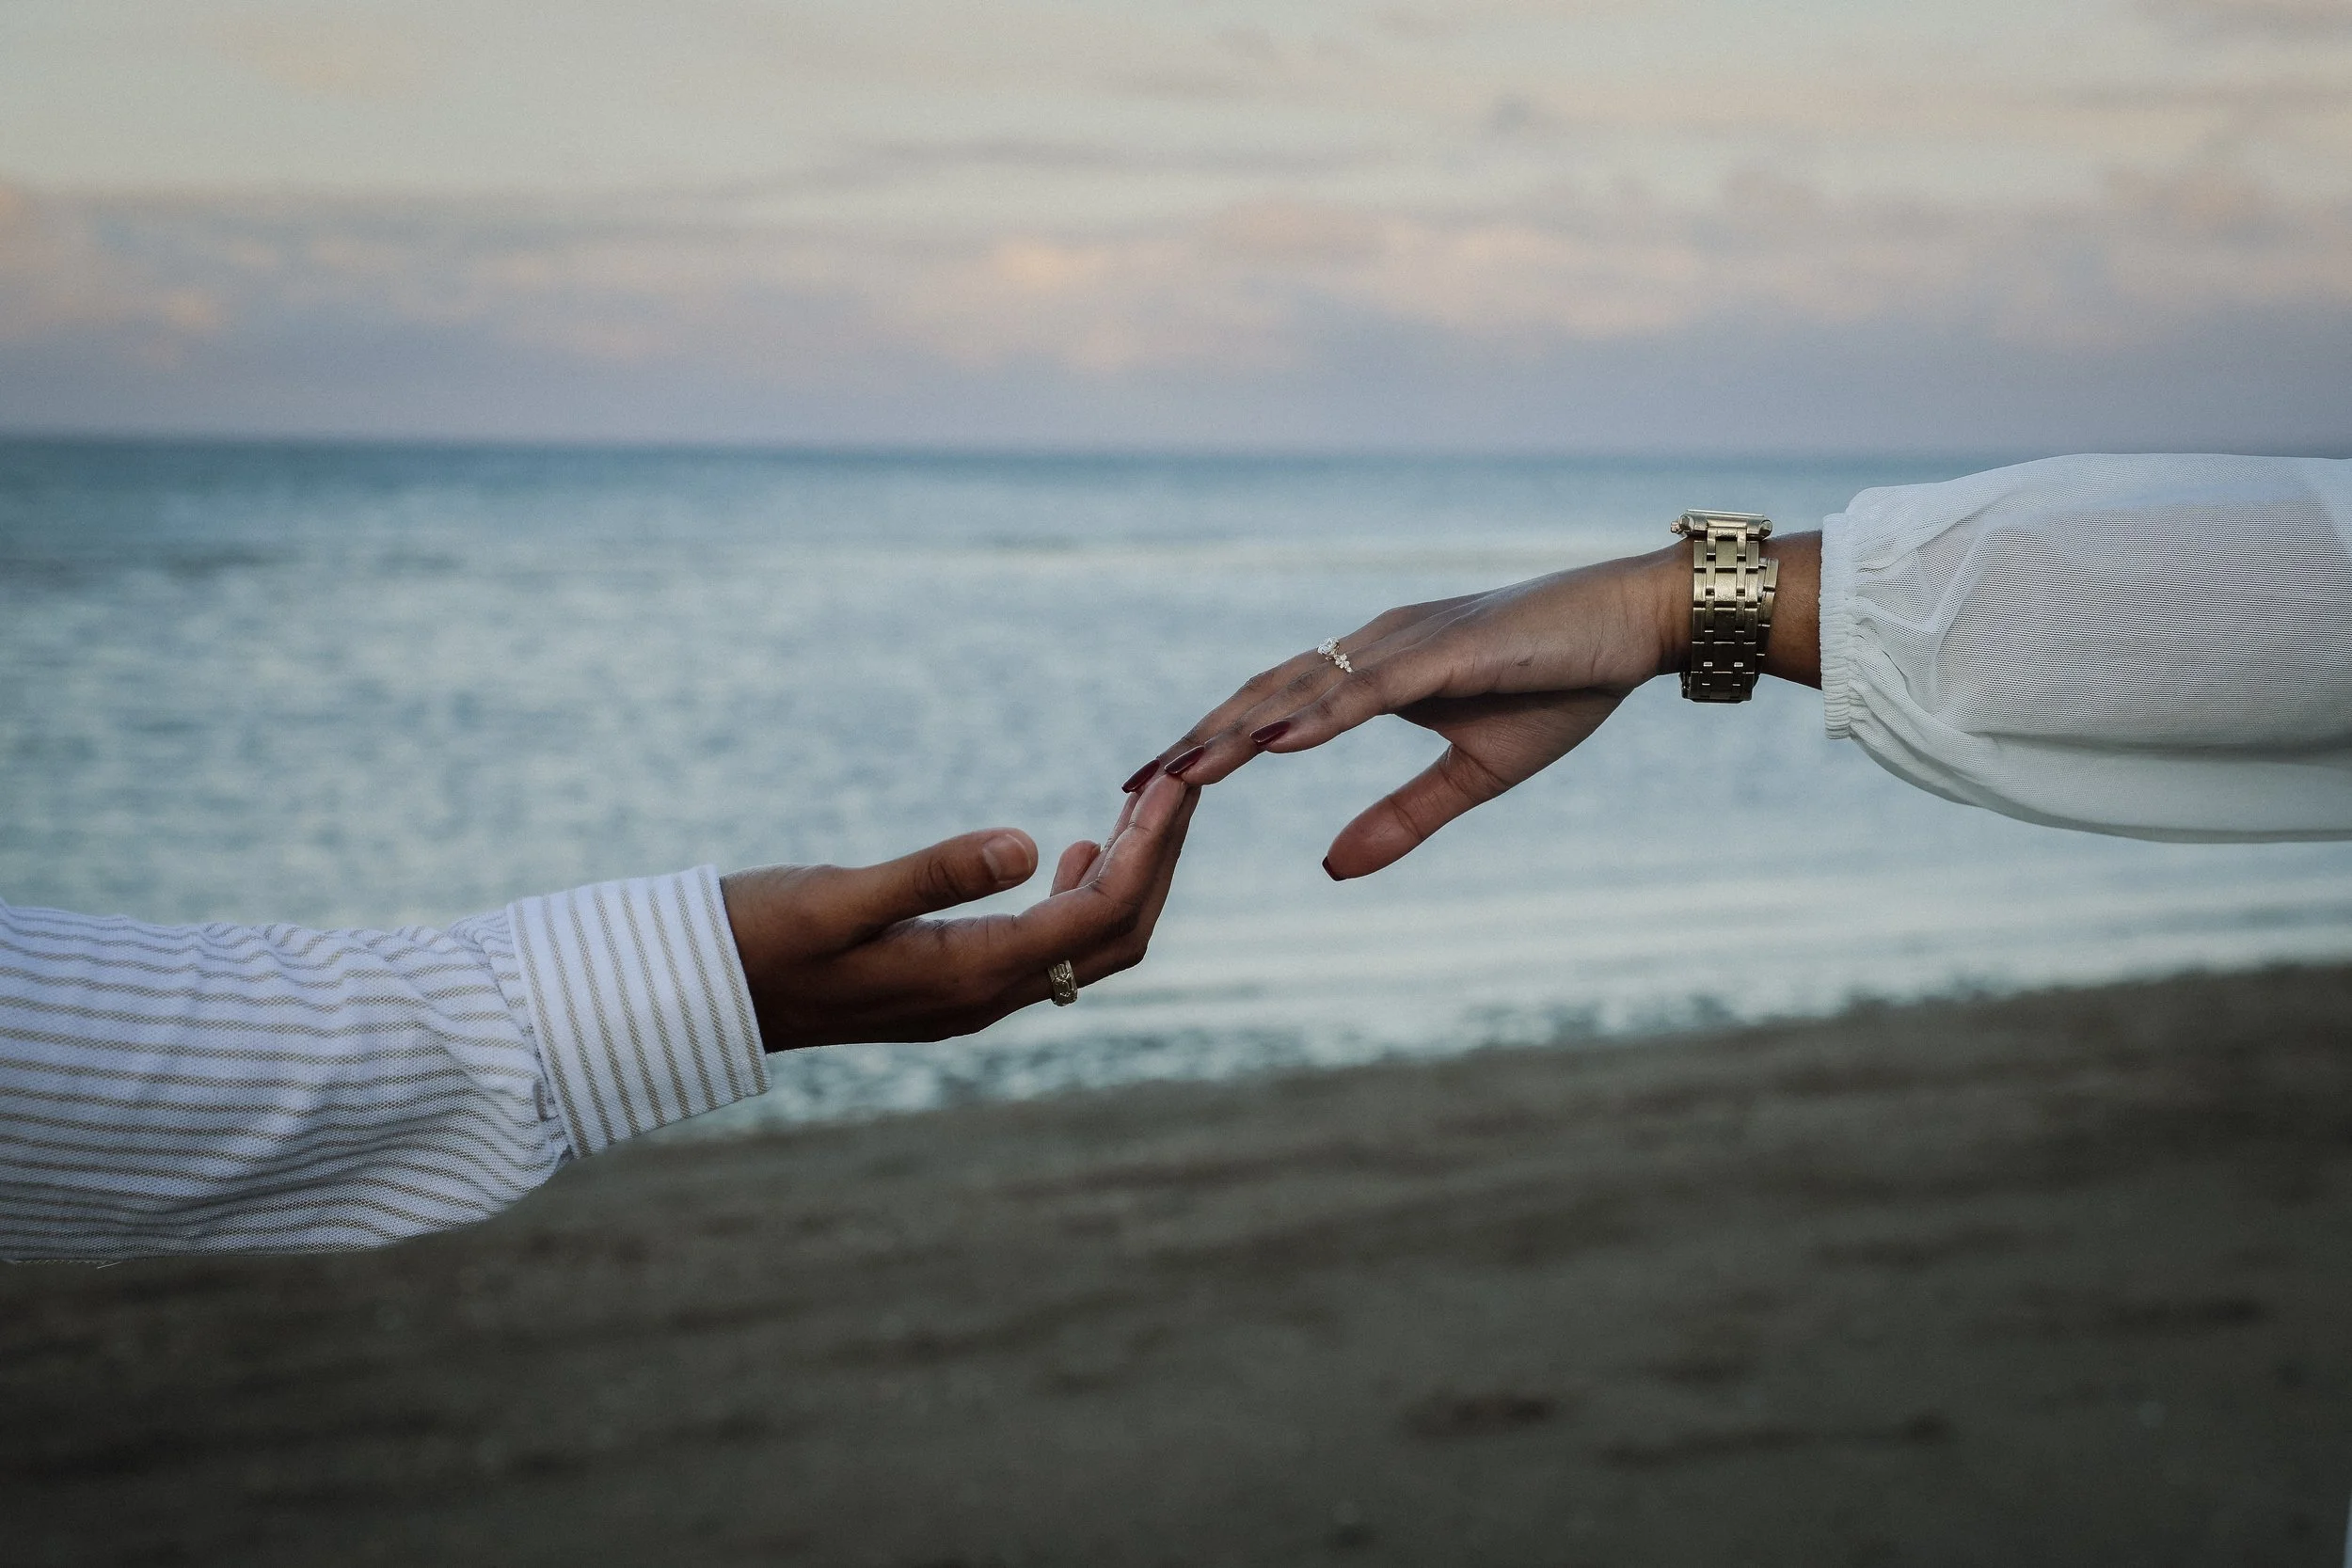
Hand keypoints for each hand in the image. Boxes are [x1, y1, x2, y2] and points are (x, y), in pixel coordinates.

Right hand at [721, 773, 1196, 1049]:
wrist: (696, 993)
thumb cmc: (756, 938)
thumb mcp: (840, 896)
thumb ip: (934, 874)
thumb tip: (1030, 844)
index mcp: (969, 976)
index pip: (1100, 915)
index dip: (1149, 849)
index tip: (1178, 783)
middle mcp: (982, 997)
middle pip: (1113, 937)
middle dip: (1156, 861)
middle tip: (1181, 785)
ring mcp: (967, 997)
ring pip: (1083, 944)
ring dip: (1123, 876)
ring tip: (1140, 808)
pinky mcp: (946, 983)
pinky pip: (1043, 946)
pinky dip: (1077, 897)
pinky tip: (1067, 853)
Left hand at [1135, 535, 1817, 879]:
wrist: (1637, 626)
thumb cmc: (1562, 686)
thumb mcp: (1474, 776)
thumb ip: (1400, 820)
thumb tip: (1328, 868)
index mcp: (1373, 674)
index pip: (1272, 709)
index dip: (1210, 746)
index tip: (1151, 785)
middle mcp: (1374, 648)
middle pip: (1262, 695)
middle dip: (1194, 741)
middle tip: (1127, 786)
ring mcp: (1406, 645)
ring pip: (1299, 690)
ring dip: (1234, 732)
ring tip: (1175, 771)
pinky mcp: (1447, 651)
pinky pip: (1368, 690)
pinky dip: (1316, 714)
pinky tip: (1273, 741)